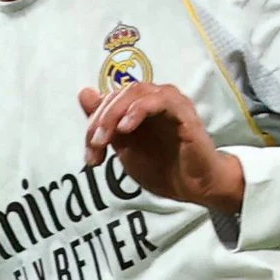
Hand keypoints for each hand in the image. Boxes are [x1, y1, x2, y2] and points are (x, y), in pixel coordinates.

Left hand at [81, 82, 243, 210]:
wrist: (195, 187)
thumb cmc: (164, 168)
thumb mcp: (125, 149)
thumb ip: (107, 124)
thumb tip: (84, 94)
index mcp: (138, 106)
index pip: (108, 101)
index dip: (93, 124)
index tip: (91, 155)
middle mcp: (154, 98)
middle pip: (118, 94)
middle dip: (100, 121)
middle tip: (95, 146)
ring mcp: (170, 102)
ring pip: (135, 91)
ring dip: (114, 114)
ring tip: (106, 138)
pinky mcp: (183, 110)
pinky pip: (159, 100)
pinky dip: (138, 110)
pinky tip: (126, 128)